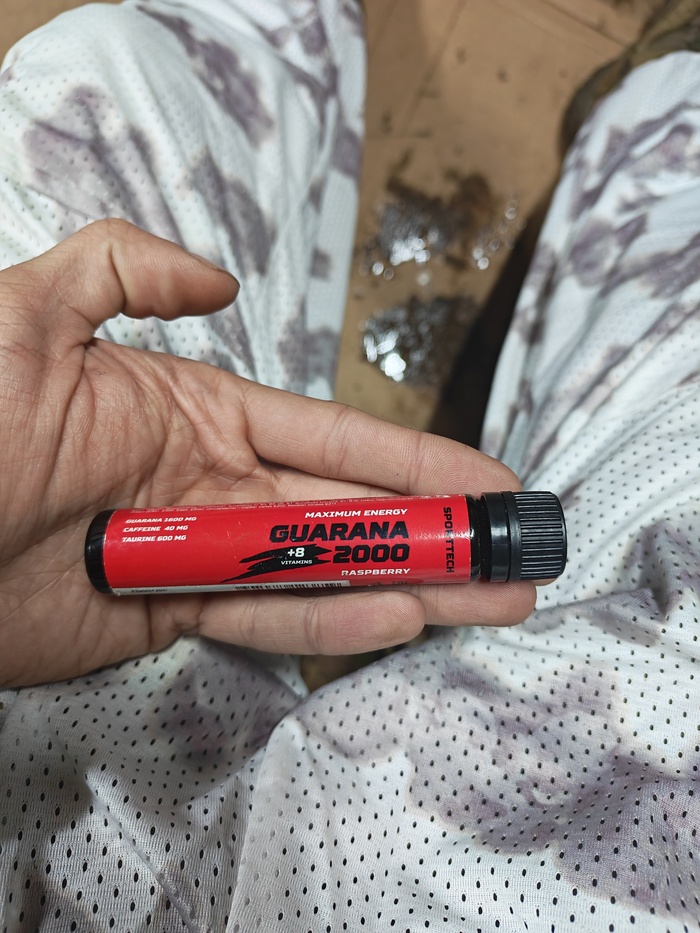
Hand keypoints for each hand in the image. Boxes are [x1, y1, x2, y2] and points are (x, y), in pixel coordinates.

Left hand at [0, 220, 534, 686]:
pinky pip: (265, 621)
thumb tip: (218, 279)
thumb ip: (124, 267)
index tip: (484, 477)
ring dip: (410, 584)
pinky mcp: (169, 614)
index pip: (336, 437)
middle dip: (436, 531)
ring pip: (324, 571)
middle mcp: (215, 483)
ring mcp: (199, 553)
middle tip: (510, 553)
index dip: (417, 457)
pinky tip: (398, 619)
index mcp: (201, 411)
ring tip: (490, 599)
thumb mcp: (32, 314)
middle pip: (349, 510)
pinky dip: (331, 623)